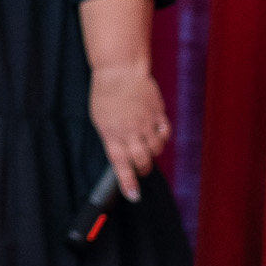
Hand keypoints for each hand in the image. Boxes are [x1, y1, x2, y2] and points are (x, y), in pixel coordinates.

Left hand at [88, 64, 170, 199]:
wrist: (119, 69)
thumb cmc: (106, 93)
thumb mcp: (100, 119)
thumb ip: (112, 138)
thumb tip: (123, 156)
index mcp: (111, 133)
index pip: (120, 165)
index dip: (128, 182)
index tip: (133, 195)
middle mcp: (129, 130)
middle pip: (142, 160)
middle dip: (142, 170)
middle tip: (140, 171)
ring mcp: (145, 121)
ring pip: (156, 149)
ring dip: (152, 154)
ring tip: (147, 149)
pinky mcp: (157, 112)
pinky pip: (164, 132)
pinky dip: (162, 137)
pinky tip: (157, 134)